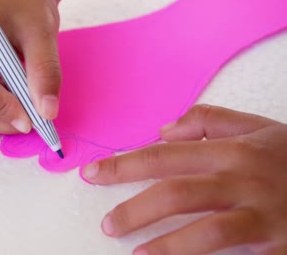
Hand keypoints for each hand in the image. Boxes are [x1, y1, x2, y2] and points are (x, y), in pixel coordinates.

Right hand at [0, 0, 65, 133]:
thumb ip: (45, 71)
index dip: (2, 109)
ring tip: (30, 104)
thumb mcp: (41, 32)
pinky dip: (2, 109)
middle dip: (5, 118)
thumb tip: (47, 112)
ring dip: (5, 116)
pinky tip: (19, 97)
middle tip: (37, 119)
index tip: (32, 119)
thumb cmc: (25, 2)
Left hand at [82, 104, 286, 254]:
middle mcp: (241, 180)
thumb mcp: (255, 127)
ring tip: (135, 252)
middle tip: (108, 223)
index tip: (93, 174)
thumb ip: (207, 121)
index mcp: (230, 150)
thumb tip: (163, 130)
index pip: (163, 156)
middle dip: (135, 210)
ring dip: (166, 245)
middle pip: (176, 193)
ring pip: (205, 231)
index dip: (124, 165)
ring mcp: (260, 215)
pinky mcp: (274, 244)